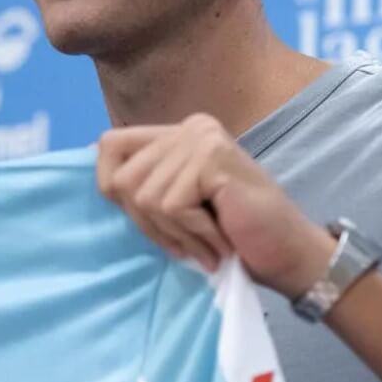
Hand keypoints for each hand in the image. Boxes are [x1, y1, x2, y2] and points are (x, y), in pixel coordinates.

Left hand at [96, 113, 334, 297]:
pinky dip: (192, 234)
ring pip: (145, 197)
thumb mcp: (177, 203)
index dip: (111, 186)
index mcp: (178, 132)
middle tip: (186, 242)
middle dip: (148, 224)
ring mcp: (202, 139)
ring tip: (206, 243)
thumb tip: (92, 163)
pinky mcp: (212, 159)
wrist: (289, 254)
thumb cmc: (234, 236)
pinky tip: (219, 241)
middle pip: (123, 179)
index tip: (149, 219)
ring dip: (175, 234)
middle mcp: (190, 127)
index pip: (109, 145)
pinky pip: (171, 206)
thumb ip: (144, 182)